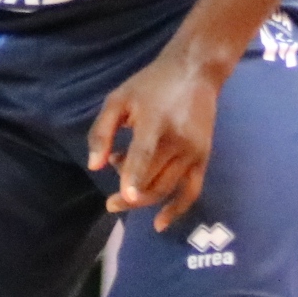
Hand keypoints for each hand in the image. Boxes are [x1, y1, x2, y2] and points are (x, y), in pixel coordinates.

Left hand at [86, 48, 225, 231]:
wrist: (195, 72)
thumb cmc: (151, 84)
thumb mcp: (118, 99)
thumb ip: (103, 131)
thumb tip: (94, 166)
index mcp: (156, 121)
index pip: (145, 154)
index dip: (135, 176)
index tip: (124, 197)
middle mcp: (178, 140)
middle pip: (153, 178)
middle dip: (130, 196)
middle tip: (110, 203)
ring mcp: (194, 151)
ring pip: (167, 187)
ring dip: (144, 197)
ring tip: (124, 194)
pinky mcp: (203, 158)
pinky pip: (191, 191)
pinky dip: (177, 210)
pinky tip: (160, 224)